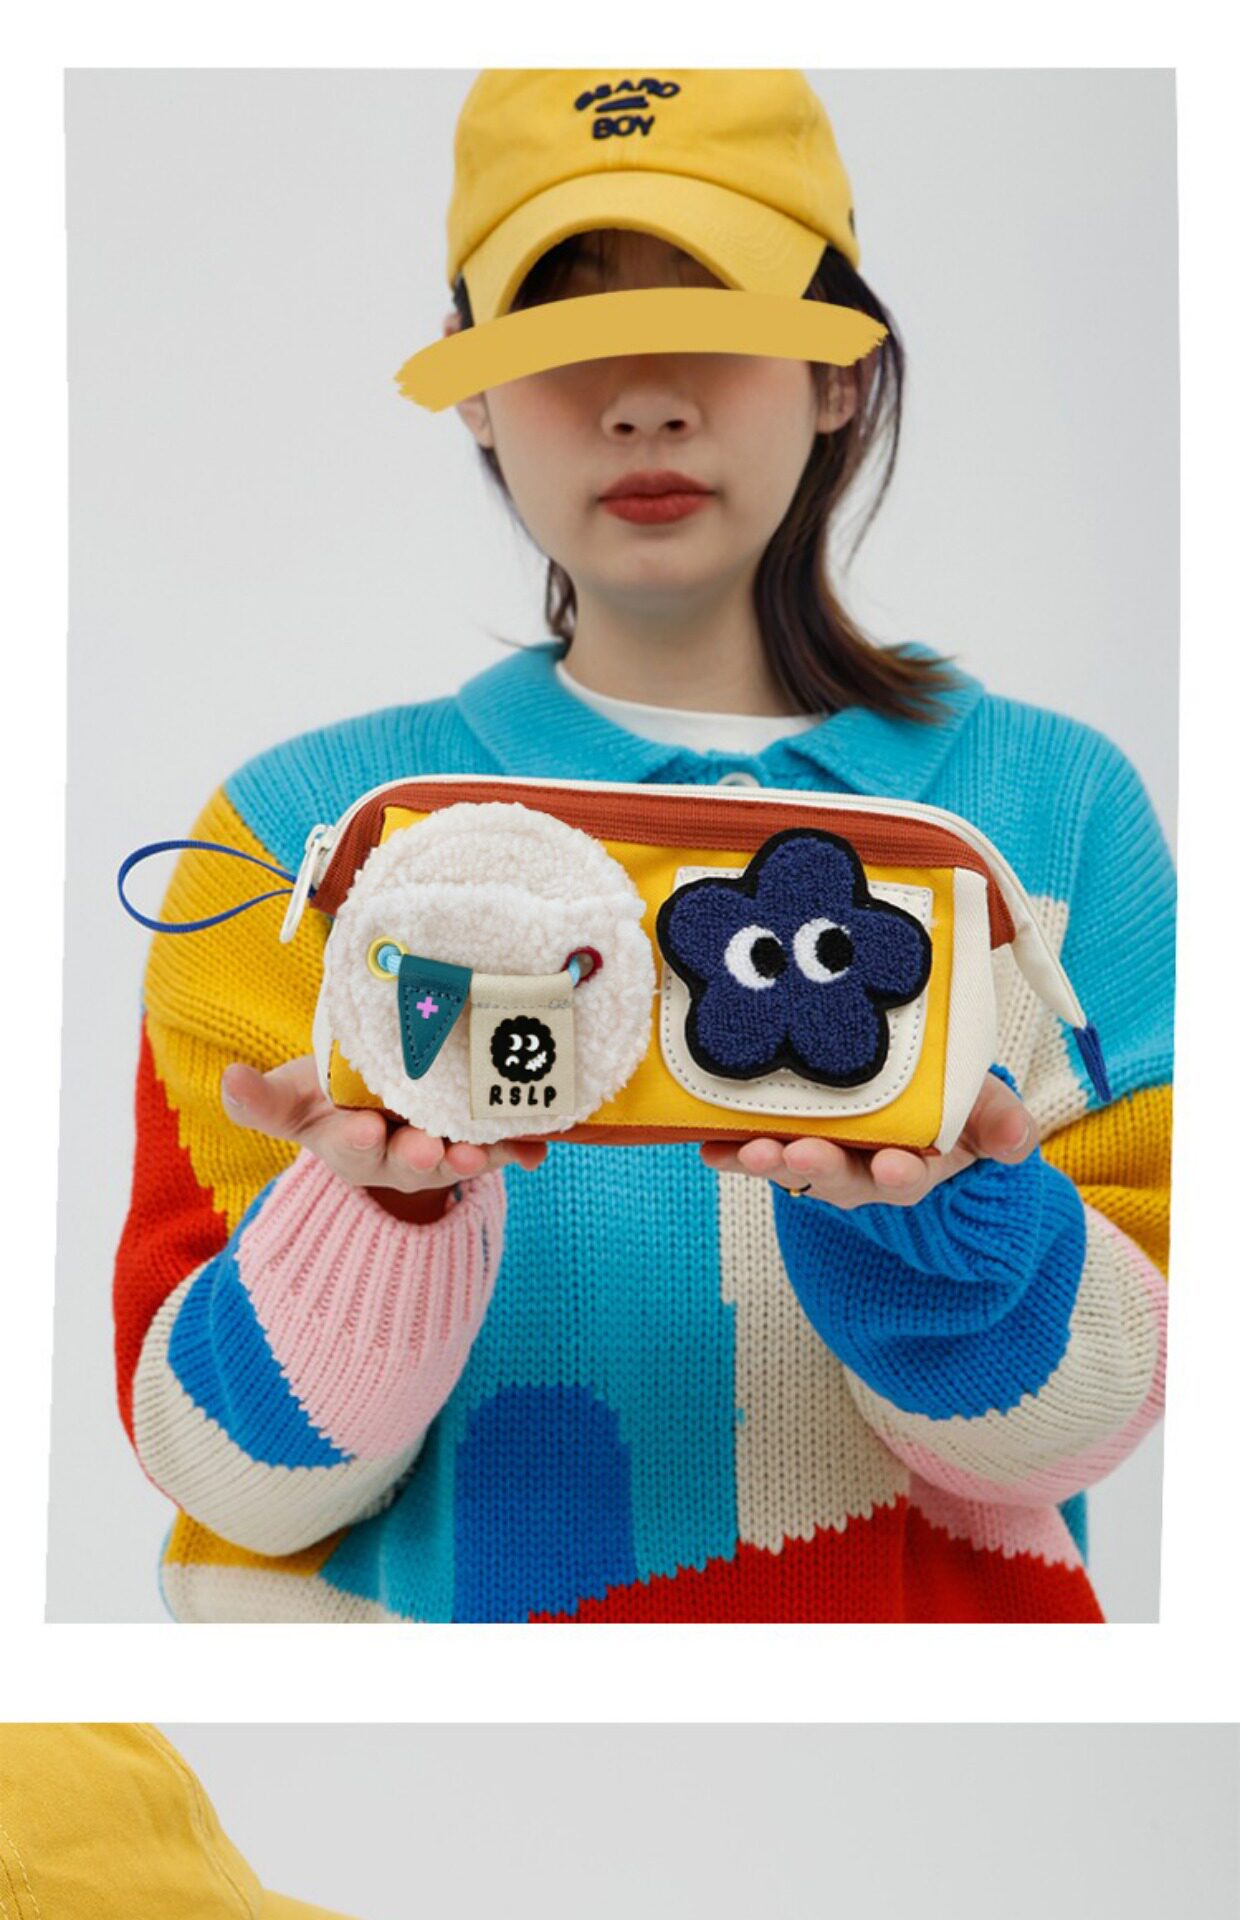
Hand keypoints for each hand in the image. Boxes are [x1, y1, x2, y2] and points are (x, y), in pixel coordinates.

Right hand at [220, 1055, 546, 1199]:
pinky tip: (540, 1146)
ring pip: (459, 1157)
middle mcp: (397, 1154)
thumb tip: (229, 1081)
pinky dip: (522, 1149)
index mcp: (349, 1142)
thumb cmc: (333, 1096)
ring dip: (476, 1157)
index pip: (349, 1146)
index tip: (364, 1128)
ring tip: (487, 1152)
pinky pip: (505, 1149)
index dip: (356, 1139)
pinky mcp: (482, 1141)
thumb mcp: (295, 1097)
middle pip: (409, 1162)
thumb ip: (263, 1099)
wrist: (386, 1097)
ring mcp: (442, 1149)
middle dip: (421, 1158)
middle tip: (430, 1151)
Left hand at [698, 1070, 1035, 1208]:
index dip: (901, 1174)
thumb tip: (1017, 1141)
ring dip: (768, 1160)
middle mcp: (863, 1169)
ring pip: (795, 1165)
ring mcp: (821, 1156)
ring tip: (749, 1150)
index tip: (897, 1168)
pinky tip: (707, 1144)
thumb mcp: (983, 1106)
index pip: (907, 1177)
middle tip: (799, 1155)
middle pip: (842, 1178)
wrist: (912, 1092)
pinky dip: (732, 1151)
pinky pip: (756, 1150)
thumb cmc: (949, 1101)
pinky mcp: (784, 1141)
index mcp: (914, 1163)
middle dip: (821, 1167)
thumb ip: (999, 1121)